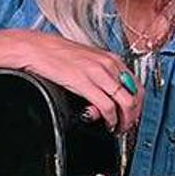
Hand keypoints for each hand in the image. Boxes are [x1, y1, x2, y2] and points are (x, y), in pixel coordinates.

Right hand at [0, 29, 141, 131]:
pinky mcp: (84, 83)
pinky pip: (107, 106)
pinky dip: (111, 119)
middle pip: (135, 96)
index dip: (138, 105)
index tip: (133, 115)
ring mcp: (98, 74)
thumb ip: (102, 77)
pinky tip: (106, 123)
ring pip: (126, 103)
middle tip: (126, 125)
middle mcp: (109, 65)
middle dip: (134, 116)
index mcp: (112, 60)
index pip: (137, 86)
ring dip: (125, 120)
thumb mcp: (89, 62)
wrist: (37, 47)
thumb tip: (110, 95)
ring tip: (117, 128)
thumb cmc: (59, 55)